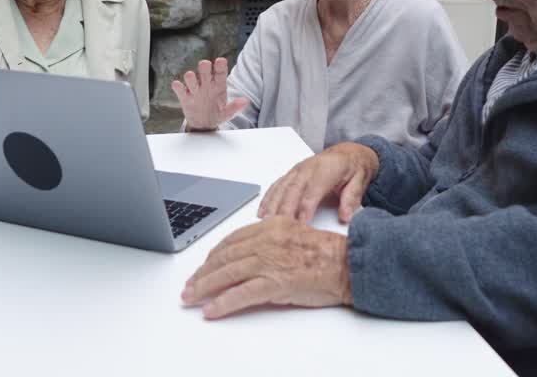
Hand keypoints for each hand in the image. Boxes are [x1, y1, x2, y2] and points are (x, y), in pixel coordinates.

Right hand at [171, 58, 249, 130]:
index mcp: (218, 85)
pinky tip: (178, 86)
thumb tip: (245, 101)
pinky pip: (179, 89)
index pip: (220, 72)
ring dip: (190, 77)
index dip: (220, 66)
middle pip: (204, 70)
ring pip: (190, 77)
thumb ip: (235, 107)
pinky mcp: (184, 96)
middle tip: (205, 65)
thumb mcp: (227, 113)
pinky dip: (178, 87)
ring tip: (193, 80)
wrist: (203, 124)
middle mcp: (206, 84)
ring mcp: (194, 89)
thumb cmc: (217, 113)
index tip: (221, 60)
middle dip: (204, 67)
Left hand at [181, 217, 349, 318]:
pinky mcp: (274, 283)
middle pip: (224, 257)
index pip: (231, 240)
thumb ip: (269, 241)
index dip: (213, 255)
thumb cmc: (326, 254)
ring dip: (204, 288)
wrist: (347, 264)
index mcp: (270, 226)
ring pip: (226, 274)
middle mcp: (266, 241)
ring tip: (191, 298)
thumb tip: (247, 256)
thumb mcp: (293, 235)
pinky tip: (211, 311)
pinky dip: (222, 303)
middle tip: (189, 285)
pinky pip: (240, 294)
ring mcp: (268, 261)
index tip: (203, 266)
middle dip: (202, 273)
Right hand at [258, 142, 379, 223]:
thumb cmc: (353, 167)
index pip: (313, 190)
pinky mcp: (292, 173)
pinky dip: (268, 198)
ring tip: (266, 223)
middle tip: (279, 228)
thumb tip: (345, 216)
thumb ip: (352, 198)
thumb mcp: (360, 181)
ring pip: (281, 188)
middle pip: (293, 190)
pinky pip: (277, 185)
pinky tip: (262, 211)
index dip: (305, 208)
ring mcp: (298, 170)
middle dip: (284, 210)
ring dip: (272, 205)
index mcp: (327, 168)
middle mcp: (309, 167)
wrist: (348, 153)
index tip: (301, 224)